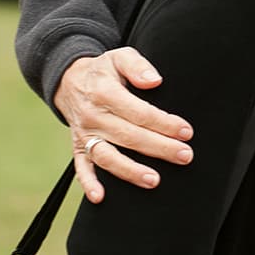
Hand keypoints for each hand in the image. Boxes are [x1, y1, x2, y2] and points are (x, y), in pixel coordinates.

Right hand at [55, 48, 193, 203]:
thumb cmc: (104, 70)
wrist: (68, 80)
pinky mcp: (77, 147)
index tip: (186, 131)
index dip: (164, 123)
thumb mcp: (119, 57)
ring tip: (154, 181)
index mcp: (105, 93)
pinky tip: (101, 197)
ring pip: (107, 156)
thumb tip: (154, 80)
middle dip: (159, 148)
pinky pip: (81, 168)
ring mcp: (84, 135)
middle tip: (185, 156)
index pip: (139, 112)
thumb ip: (137, 65)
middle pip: (129, 136)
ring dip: (129, 170)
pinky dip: (88, 183)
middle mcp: (93, 116)